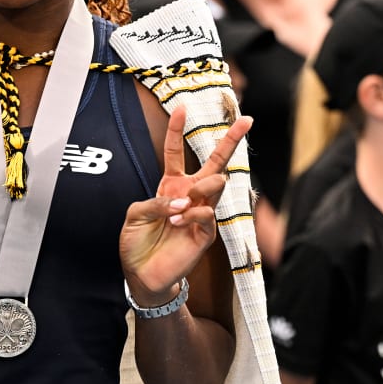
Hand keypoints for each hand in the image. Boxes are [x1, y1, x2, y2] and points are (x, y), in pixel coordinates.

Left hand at [119, 106, 251, 305]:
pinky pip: (208, 214)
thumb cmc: (137, 243)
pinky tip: (180, 222)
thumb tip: (181, 201)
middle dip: (230, 141)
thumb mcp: (135, 215)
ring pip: (215, 186)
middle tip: (247, 120)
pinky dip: (194, 214)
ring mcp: (200, 212)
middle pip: (215, 162)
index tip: (180, 108)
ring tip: (188, 199)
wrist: (141, 275)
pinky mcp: (205, 234)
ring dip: (203, 187)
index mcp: (170, 185)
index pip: (174, 152)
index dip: (176, 130)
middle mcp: (189, 195)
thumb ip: (155, 201)